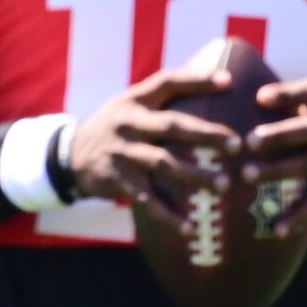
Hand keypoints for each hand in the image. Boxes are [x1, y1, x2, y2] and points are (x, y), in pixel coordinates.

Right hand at [68, 67, 241, 231]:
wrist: (70, 155)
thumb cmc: (115, 127)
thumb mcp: (129, 104)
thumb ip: (162, 97)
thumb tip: (214, 80)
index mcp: (135, 100)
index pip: (167, 82)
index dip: (196, 80)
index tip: (228, 81)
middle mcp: (128, 123)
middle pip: (171, 126)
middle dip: (205, 135)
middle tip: (236, 144)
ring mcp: (122, 152)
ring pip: (163, 163)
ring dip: (195, 176)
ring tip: (223, 186)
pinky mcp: (117, 179)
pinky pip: (146, 199)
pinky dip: (168, 214)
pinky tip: (189, 226)